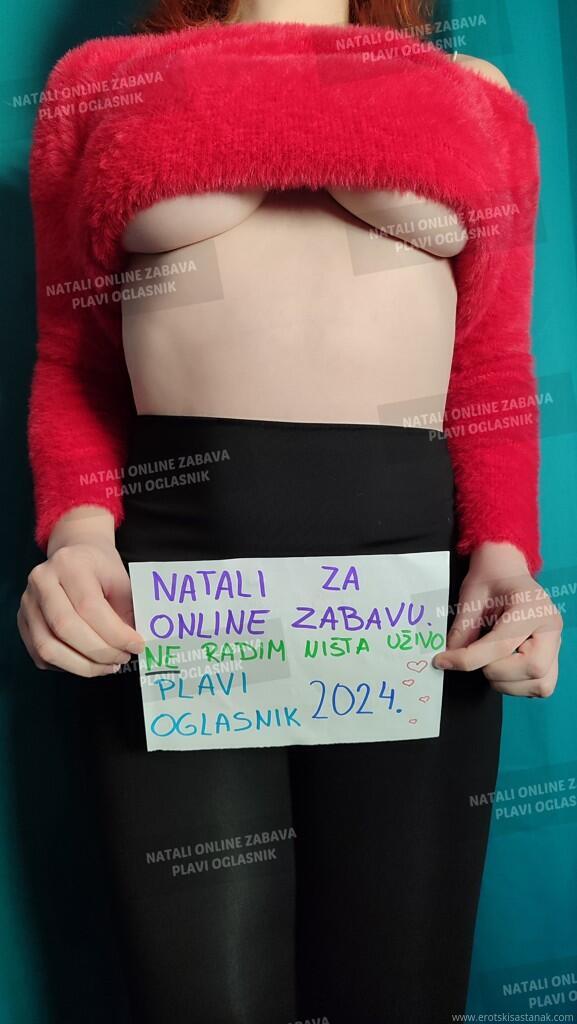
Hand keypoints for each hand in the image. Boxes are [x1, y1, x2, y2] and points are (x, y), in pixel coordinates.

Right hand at [18, 538, 145, 676]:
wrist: (74, 554)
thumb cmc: (100, 569)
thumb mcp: (121, 580)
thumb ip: (127, 611)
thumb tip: (134, 647)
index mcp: (68, 564)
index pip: (89, 607)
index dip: (115, 634)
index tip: (136, 646)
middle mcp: (41, 581)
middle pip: (65, 628)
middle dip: (99, 652)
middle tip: (122, 658)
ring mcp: (27, 603)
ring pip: (48, 648)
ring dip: (83, 665)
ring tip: (108, 665)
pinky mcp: (22, 623)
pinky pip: (41, 656)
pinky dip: (68, 666)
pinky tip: (89, 662)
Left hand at [431, 543, 562, 697]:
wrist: (506, 570)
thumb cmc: (491, 578)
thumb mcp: (471, 597)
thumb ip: (462, 629)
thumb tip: (449, 659)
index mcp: (531, 607)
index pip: (502, 644)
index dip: (468, 659)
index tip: (443, 660)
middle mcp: (551, 627)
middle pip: (532, 668)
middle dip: (495, 671)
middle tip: (475, 658)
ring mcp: (556, 643)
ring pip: (539, 684)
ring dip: (506, 681)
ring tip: (488, 661)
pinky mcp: (553, 657)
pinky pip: (540, 685)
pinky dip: (516, 684)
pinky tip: (502, 666)